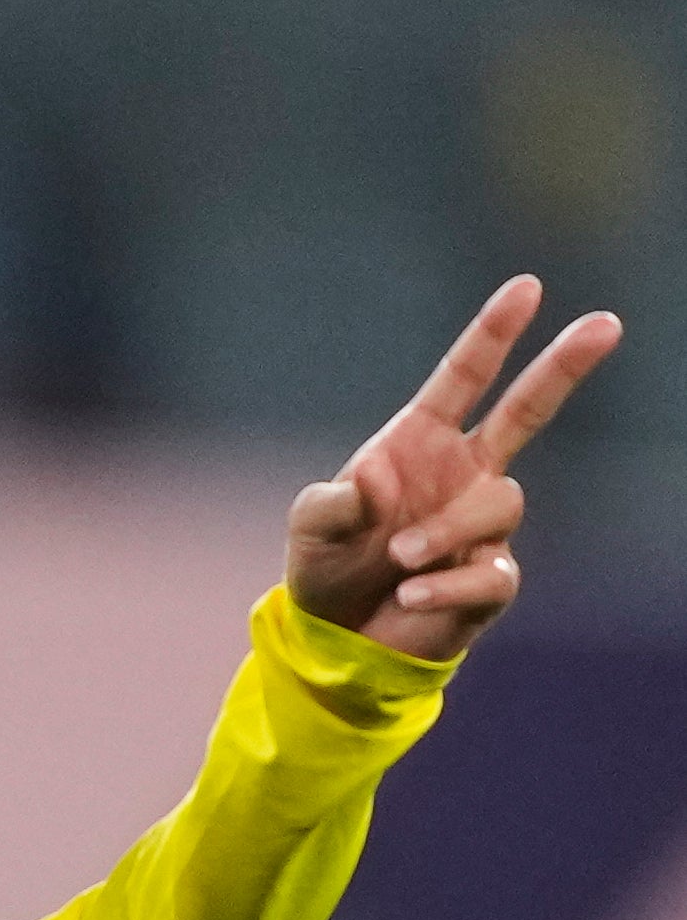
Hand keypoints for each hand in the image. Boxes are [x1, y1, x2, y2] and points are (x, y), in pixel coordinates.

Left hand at [285, 276, 616, 659]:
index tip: (527, 286)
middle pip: (528, 410)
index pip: (464, 378)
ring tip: (398, 558)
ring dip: (445, 530)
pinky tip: (410, 593)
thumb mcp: (312, 528)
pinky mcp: (493, 579)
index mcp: (422, 442)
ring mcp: (484, 525)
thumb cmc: (330, 561)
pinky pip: (490, 574)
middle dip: (563, 366)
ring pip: (500, 504)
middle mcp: (464, 472)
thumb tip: (372, 483)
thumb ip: (331, 503)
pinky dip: (446, 584)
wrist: (339, 633)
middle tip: (606, 323)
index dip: (493, 333)